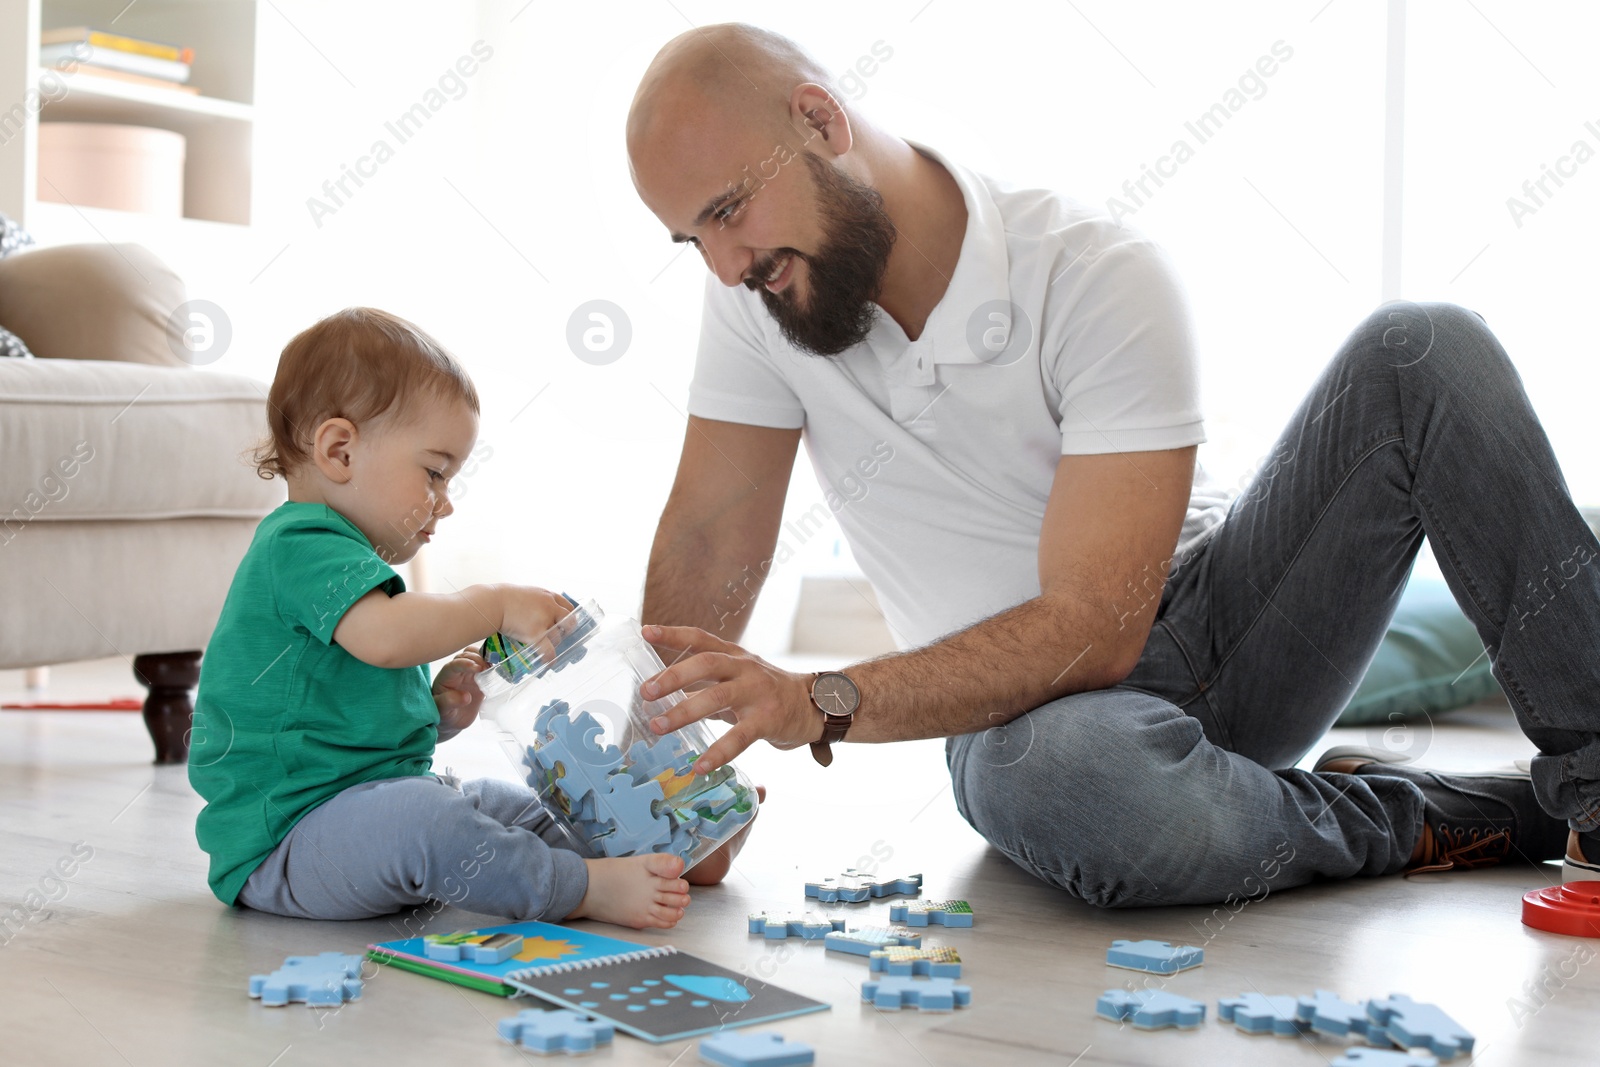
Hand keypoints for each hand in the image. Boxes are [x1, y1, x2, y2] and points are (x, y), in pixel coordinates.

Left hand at [433, 650, 488, 741]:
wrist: (453, 720)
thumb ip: (449, 702)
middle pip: (467, 655)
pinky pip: (487, 665)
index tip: (477, 668)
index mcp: (446, 677)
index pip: (455, 664)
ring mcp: (469, 673)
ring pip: (477, 655)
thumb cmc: (444, 714)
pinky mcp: (480, 678)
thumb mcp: (443, 711)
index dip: (466, 663)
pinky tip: (499, 669)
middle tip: (487, 669)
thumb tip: (465, 696)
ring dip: (486, 658)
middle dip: (478, 659)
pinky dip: (493, 663)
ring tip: (493, 668)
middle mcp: (457, 671)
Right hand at [497, 587, 575, 660]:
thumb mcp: (527, 593)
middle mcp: (550, 607)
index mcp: (548, 595)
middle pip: (568, 622)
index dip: (568, 617)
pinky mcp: (535, 634)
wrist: (492, 603)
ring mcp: (544, 621)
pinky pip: (549, 650)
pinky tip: (549, 662)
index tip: (566, 624)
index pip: (568, 607)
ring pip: (557, 637)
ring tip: (544, 647)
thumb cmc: (504, 598)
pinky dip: (550, 658)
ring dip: (553, 644)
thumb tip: (539, 613)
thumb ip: (537, 602)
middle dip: (566, 630)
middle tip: (558, 636)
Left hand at [639, 625, 821, 773]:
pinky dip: (718, 752)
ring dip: (684, 711)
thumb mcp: (736, 681)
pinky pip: (740, 737)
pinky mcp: (768, 719)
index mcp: (734, 656)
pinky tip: (700, 766)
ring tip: (658, 726)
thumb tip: (662, 695)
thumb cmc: (766, 694)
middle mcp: (744, 668)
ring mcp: (757, 692)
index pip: (700, 638)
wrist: (814, 705)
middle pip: (706, 663)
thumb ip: (703, 685)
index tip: (645, 632)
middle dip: (673, 676)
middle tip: (646, 691)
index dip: (673, 634)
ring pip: (717, 697)